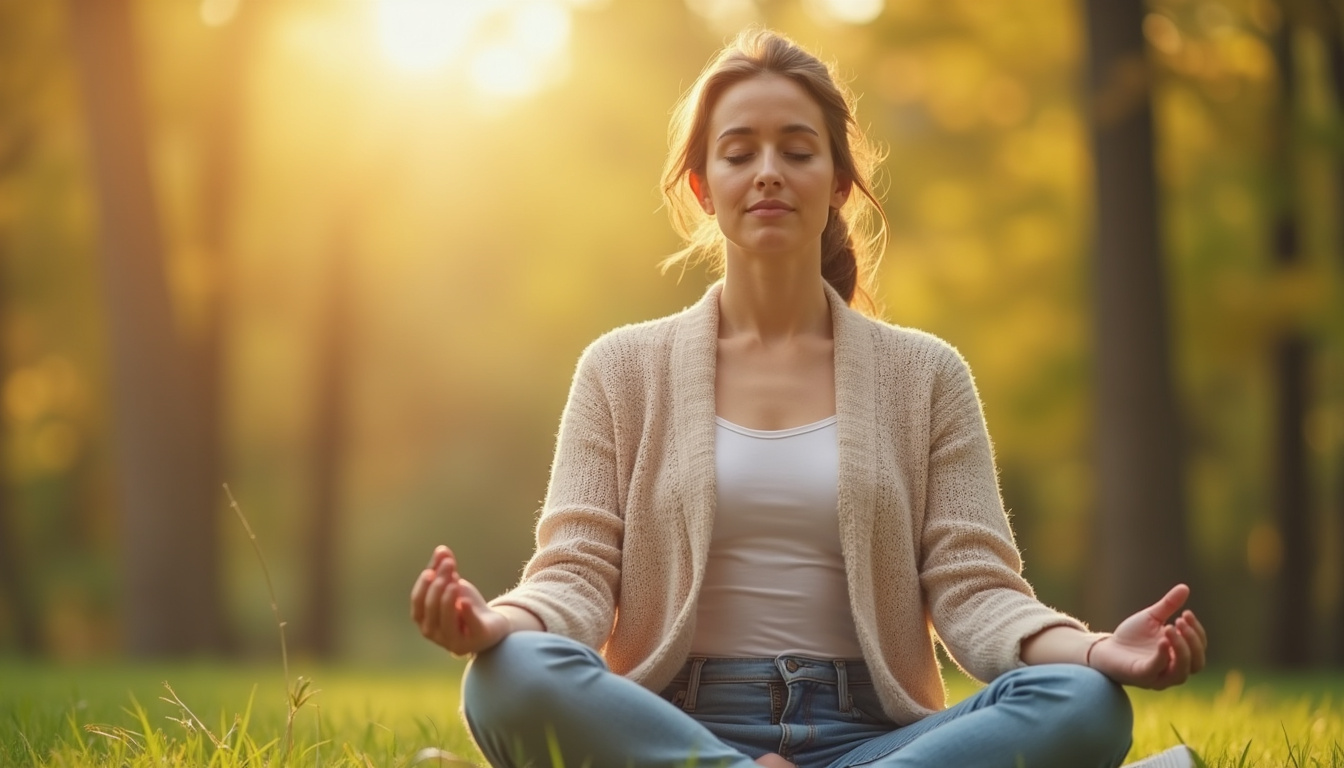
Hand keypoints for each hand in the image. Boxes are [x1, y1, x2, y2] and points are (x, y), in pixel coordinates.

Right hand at [410, 545, 510, 655]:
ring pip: (445, 621)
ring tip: (455, 582)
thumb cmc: (466, 606)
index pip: (418, 601)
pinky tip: (465, 601)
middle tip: (450, 565)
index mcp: (424, 619)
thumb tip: (441, 549)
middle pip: (431, 608)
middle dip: (438, 585)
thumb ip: (444, 569)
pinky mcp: (473, 642)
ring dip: (448, 599)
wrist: (492, 624)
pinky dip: (466, 614)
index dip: (423, 585)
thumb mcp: (454, 584)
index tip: (431, 570)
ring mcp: (452, 641)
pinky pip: (468, 628)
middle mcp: (434, 633)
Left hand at [1088, 584, 1207, 689]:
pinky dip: (1163, 655)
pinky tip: (1162, 639)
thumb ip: (1168, 605)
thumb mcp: (1151, 618)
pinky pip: (1158, 669)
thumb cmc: (1131, 636)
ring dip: (1181, 649)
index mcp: (1178, 656)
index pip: (1199, 649)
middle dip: (1192, 641)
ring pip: (1182, 671)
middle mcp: (1172, 669)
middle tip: (1179, 620)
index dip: (1197, 632)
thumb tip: (1185, 587)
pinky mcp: (1142, 676)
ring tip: (1169, 627)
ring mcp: (1158, 676)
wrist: (1106, 648)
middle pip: (1197, 663)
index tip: (1186, 613)